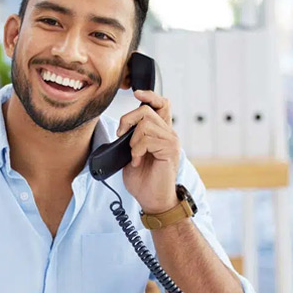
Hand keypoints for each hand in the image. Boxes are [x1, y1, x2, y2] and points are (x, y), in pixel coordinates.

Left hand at [117, 90, 180, 213]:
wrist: (152, 199)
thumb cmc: (143, 179)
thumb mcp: (132, 152)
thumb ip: (132, 136)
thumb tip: (123, 125)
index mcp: (160, 131)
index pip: (162, 104)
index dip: (149, 95)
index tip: (136, 93)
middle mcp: (168, 133)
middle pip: (146, 110)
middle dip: (127, 120)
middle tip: (121, 136)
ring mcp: (171, 140)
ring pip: (145, 123)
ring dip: (132, 140)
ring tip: (134, 155)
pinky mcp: (170, 150)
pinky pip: (147, 138)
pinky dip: (136, 150)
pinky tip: (137, 161)